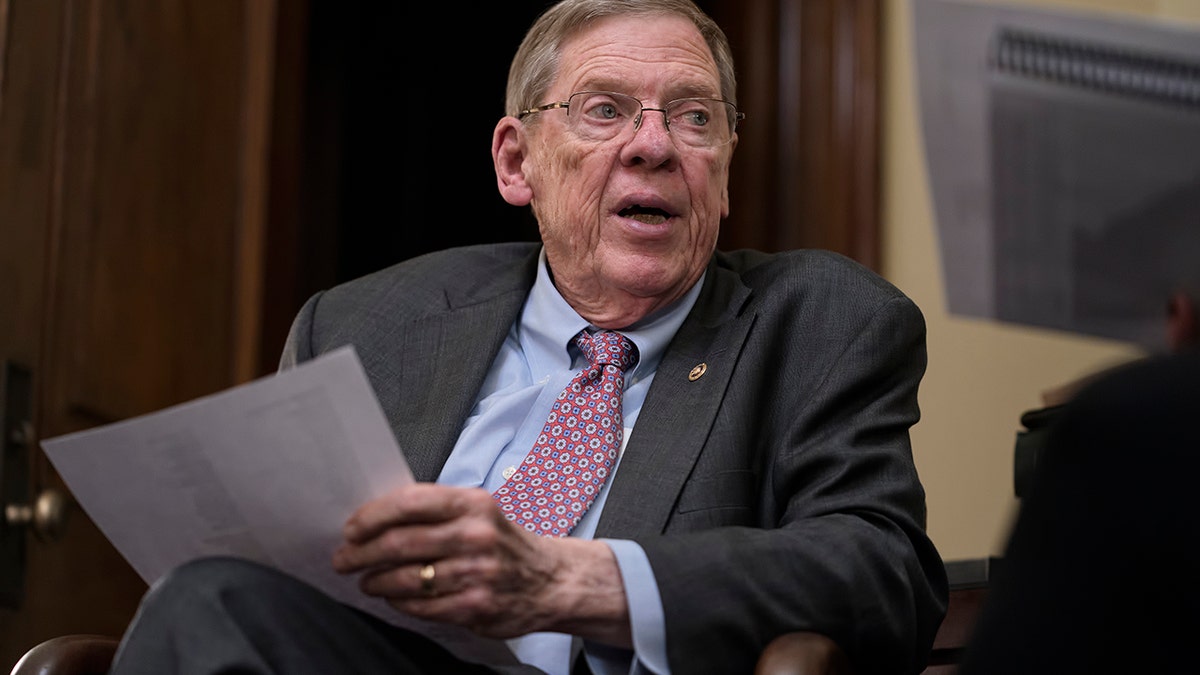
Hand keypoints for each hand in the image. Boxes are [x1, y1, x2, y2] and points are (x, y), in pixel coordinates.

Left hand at [332, 482, 630, 643]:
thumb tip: (377, 517)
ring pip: (405, 579)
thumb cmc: (505, 542)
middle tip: (344, 559)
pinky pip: (421, 606)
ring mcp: (477, 573)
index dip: (371, 516)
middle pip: (400, 543)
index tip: (351, 528)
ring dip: (376, 581)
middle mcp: (476, 536)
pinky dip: (399, 603)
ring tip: (367, 581)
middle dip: (361, 553)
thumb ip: (436, 511)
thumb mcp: (480, 511)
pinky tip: (394, 598)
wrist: (553, 580)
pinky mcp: (476, 606)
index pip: (409, 503)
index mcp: (473, 503)